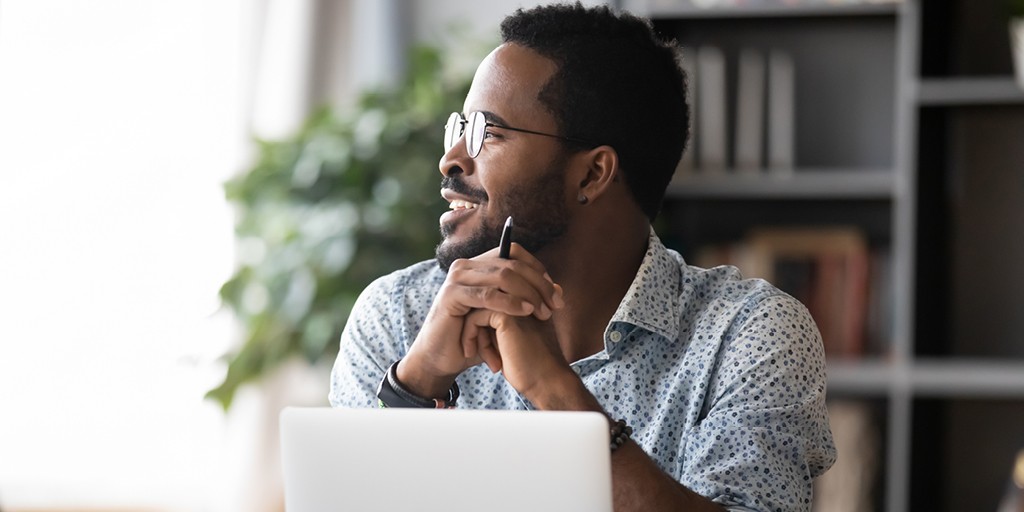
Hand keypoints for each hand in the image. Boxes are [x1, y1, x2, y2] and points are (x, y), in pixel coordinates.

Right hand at [398, 243, 563, 397]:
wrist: (444, 358)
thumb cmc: (476, 338)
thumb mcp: (506, 315)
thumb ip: (528, 299)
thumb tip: (560, 288)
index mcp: (478, 265)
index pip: (515, 253)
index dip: (538, 270)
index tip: (556, 293)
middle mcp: (467, 265)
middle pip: (512, 263)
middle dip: (539, 285)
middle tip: (555, 306)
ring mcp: (457, 277)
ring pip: (503, 276)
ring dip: (529, 293)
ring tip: (543, 313)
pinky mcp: (451, 294)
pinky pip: (488, 295)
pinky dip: (510, 302)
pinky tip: (526, 311)